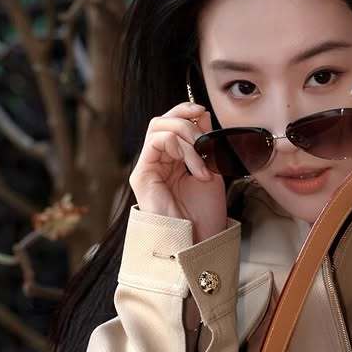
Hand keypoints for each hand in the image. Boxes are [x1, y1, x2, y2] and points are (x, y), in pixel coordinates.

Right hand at [128, 102, 227, 243]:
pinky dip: (181, 148)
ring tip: (203, 163)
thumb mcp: (210, 169)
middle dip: (187, 121)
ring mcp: (147, 167)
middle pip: (162, 120)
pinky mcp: (141, 174)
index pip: (171, 122)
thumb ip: (204, 143)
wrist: (198, 241)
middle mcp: (156, 161)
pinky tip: (196, 168)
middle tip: (206, 141)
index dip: (185, 111)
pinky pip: (157, 142)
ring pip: (158, 127)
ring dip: (187, 137)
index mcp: (171, 160)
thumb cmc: (204, 213)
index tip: (204, 112)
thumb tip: (201, 114)